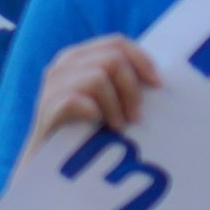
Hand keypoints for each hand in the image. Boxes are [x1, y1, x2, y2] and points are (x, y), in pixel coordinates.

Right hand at [23, 34, 159, 161]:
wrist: (49, 166)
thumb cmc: (85, 132)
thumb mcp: (102, 100)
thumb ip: (118, 83)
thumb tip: (160, 81)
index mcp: (78, 57)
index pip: (116, 43)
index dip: (142, 60)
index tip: (159, 85)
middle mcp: (63, 65)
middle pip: (112, 59)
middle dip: (132, 89)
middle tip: (136, 118)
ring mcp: (53, 86)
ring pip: (98, 79)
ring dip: (116, 107)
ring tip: (118, 127)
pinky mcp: (49, 107)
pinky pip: (81, 101)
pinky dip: (96, 114)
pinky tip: (98, 127)